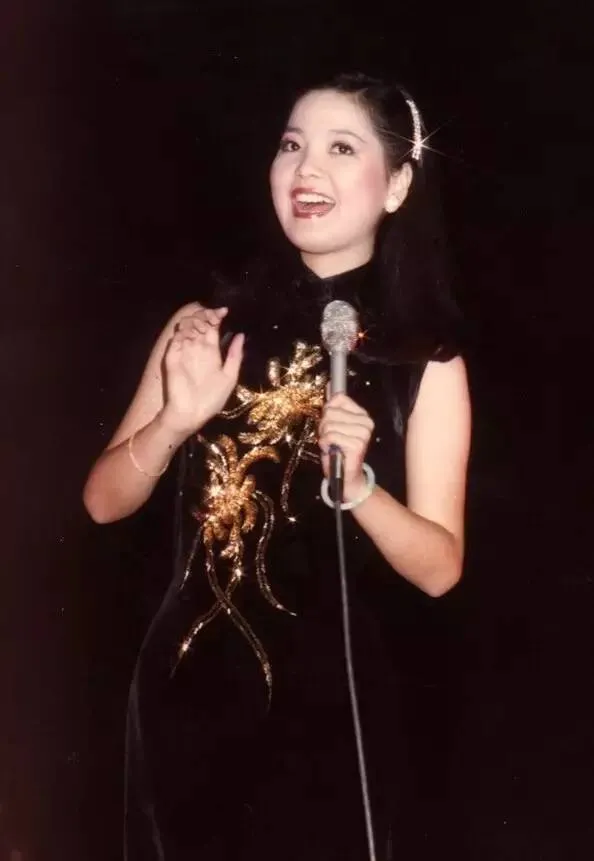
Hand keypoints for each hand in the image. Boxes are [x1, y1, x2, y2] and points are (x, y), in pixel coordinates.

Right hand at [161, 306, 243, 435]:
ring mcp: (184, 351)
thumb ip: (235, 355)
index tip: (224, 312)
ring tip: (204, 326)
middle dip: (206, 314)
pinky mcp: (172, 356)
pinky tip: (194, 334)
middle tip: (214, 318)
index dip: (216, 316)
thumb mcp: (230, 376)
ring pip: (187, 325)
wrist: (191, 413)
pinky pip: (176, 337)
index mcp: (210, 352)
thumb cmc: (212, 399)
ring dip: (195, 320)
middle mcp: (197, 348)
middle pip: (199, 322)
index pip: (212, 327)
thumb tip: (240, 334)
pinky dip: (184, 331)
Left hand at [318, 393, 373, 500]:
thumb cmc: (338, 449)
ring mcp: (363, 433)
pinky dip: (325, 444)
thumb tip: (330, 385)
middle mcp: (366, 422)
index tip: (332, 424)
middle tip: (330, 438)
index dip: (328, 411)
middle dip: (324, 426)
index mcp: (362, 414)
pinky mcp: (358, 444)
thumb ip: (333, 406)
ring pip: (329, 424)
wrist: (345, 475)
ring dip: (324, 436)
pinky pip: (330, 436)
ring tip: (331, 445)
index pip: (338, 399)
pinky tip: (332, 450)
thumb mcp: (333, 424)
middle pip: (330, 411)